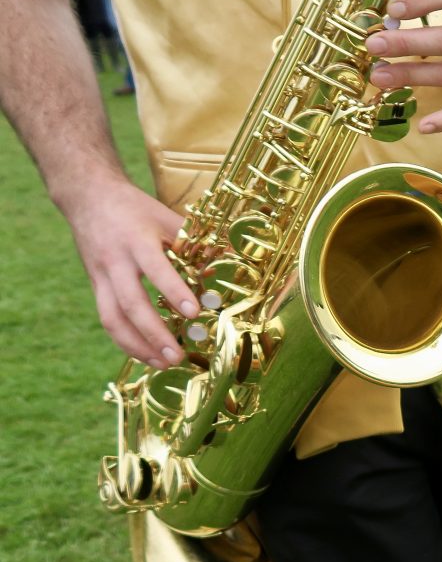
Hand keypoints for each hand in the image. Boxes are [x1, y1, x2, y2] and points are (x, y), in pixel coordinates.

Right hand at [70, 179, 193, 367]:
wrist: (88, 198)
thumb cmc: (135, 208)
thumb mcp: (165, 215)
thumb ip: (196, 239)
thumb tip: (234, 258)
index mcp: (136, 240)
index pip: (155, 269)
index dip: (173, 291)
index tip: (194, 312)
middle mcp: (115, 261)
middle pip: (130, 303)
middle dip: (154, 333)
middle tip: (178, 355)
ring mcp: (101, 277)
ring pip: (112, 318)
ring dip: (137, 346)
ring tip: (164, 364)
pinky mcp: (95, 287)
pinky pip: (107, 319)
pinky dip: (126, 341)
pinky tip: (146, 355)